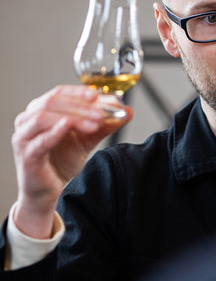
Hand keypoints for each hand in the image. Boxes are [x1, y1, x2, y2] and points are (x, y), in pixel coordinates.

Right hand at [11, 85, 131, 238]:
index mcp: (42, 111)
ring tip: (94, 123)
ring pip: (44, 117)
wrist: (50, 189)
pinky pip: (39, 140)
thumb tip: (127, 111)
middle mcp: (29, 120)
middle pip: (52, 102)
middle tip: (101, 113)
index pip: (59, 92)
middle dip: (80, 106)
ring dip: (73, 117)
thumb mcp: (88, 139)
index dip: (78, 91)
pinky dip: (55, 131)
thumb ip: (105, 125)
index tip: (96, 95)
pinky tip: (68, 126)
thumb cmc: (62, 161)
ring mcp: (25, 137)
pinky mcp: (27, 155)